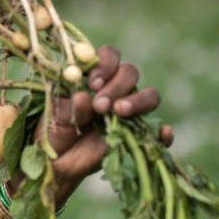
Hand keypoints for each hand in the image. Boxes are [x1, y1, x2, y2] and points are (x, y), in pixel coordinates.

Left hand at [38, 45, 172, 194]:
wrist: (57, 162)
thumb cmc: (54, 130)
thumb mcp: (55, 115)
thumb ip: (70, 105)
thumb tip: (84, 97)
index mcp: (96, 78)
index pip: (109, 56)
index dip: (105, 65)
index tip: (92, 83)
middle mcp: (116, 90)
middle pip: (130, 73)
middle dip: (116, 86)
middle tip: (100, 105)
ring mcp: (129, 112)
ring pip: (150, 96)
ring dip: (137, 101)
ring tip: (119, 112)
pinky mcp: (137, 135)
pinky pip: (158, 133)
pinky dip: (163, 133)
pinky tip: (162, 133)